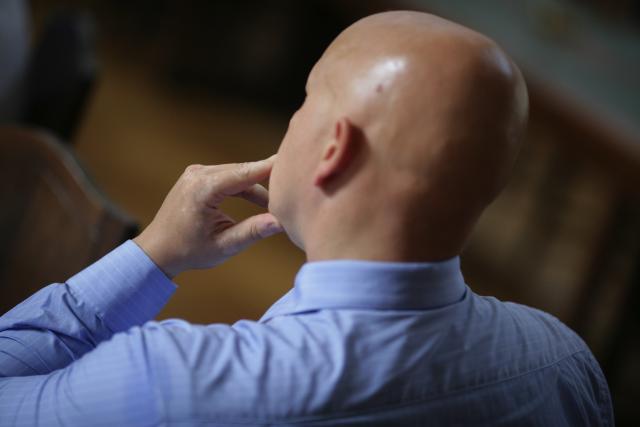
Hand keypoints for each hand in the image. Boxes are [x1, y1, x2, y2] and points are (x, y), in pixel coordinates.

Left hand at [134, 156, 282, 277]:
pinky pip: (228, 177)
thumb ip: (252, 232)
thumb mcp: (224, 246)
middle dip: (269, 179)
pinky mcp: (198, 176)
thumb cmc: (188, 251)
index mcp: (203, 189)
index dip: (271, 167)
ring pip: (238, 173)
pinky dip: (245, 187)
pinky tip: (262, 202)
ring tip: (279, 203)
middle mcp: (198, 174)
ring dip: (258, 187)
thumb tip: (281, 222)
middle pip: (244, 171)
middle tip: (295, 187)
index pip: (245, 173)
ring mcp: (197, 172)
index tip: (294, 160)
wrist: (157, 250)